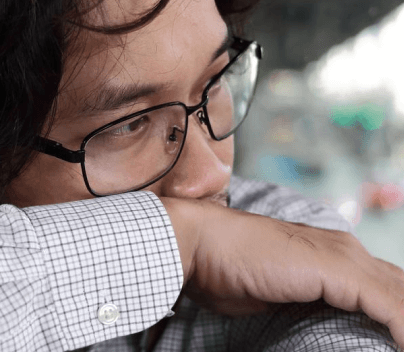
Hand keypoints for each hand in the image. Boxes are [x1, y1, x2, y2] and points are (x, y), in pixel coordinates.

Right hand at [161, 197, 403, 347]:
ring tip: (403, 350)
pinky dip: (403, 330)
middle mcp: (344, 250)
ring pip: (401, 296)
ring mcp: (344, 257)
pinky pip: (393, 306)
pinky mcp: (339, 268)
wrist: (199, 243)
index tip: (393, 345)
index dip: (397, 320)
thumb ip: (305, 306)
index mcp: (331, 255)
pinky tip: (403, 347)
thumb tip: (321, 331)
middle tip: (400, 349)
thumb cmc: (224, 271)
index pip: (384, 291)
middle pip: (400, 289)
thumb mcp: (275, 296)